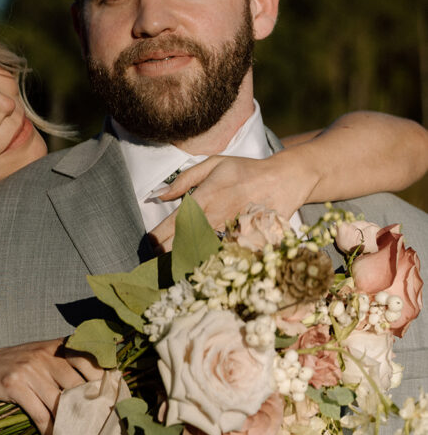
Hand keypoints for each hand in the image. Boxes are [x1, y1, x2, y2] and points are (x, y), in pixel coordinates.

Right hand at [0, 339, 102, 434]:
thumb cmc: (19, 364)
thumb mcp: (42, 354)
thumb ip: (66, 361)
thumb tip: (98, 382)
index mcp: (54, 346)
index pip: (86, 357)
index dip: (100, 377)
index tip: (109, 395)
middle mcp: (44, 354)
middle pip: (75, 384)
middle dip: (86, 406)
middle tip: (94, 423)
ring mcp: (29, 370)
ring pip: (59, 402)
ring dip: (67, 423)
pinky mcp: (15, 386)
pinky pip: (40, 414)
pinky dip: (48, 430)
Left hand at [147, 154, 314, 253]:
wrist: (283, 180)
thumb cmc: (245, 170)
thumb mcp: (214, 164)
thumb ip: (185, 180)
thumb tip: (160, 194)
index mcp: (206, 196)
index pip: (176, 220)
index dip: (160, 235)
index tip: (150, 244)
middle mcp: (216, 215)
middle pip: (186, 240)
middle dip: (169, 252)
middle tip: (155, 260)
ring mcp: (231, 230)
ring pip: (203, 250)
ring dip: (187, 259)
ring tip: (172, 268)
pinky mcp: (246, 239)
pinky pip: (225, 254)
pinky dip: (212, 262)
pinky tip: (201, 270)